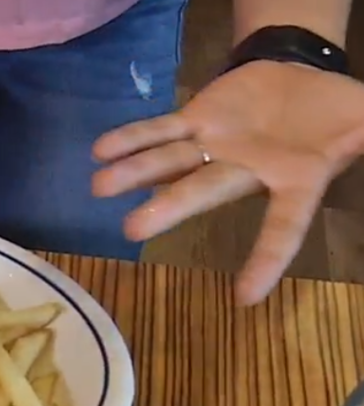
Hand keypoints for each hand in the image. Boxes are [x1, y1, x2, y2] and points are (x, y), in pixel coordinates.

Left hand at [91, 61, 363, 305]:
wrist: (301, 77)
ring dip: (135, 173)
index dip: (267, 259)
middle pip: (203, 190)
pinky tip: (100, 151)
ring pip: (171, 161)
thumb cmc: (337, 114)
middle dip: (169, 207)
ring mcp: (214, 146)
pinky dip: (132, 137)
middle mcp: (243, 171)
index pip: (283, 226)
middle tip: (131, 230)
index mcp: (295, 181)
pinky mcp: (196, 119)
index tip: (246, 297)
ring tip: (98, 186)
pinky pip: (161, 129)